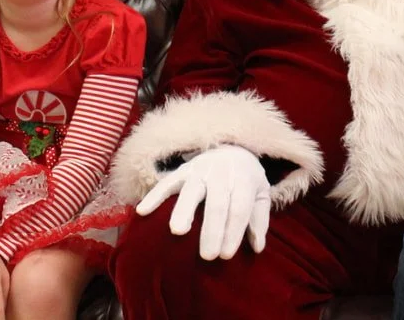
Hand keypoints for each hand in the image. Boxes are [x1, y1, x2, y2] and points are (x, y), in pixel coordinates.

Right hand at [136, 145, 270, 260]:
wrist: (233, 147)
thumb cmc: (246, 179)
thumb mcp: (261, 193)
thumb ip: (259, 219)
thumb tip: (256, 247)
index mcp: (243, 178)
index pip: (239, 208)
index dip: (233, 231)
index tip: (226, 255)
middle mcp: (221, 172)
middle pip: (216, 202)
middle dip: (212, 230)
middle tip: (207, 256)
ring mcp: (200, 169)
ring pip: (191, 190)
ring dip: (184, 210)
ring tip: (177, 231)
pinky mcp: (182, 170)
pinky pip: (167, 182)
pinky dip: (154, 196)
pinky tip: (143, 211)